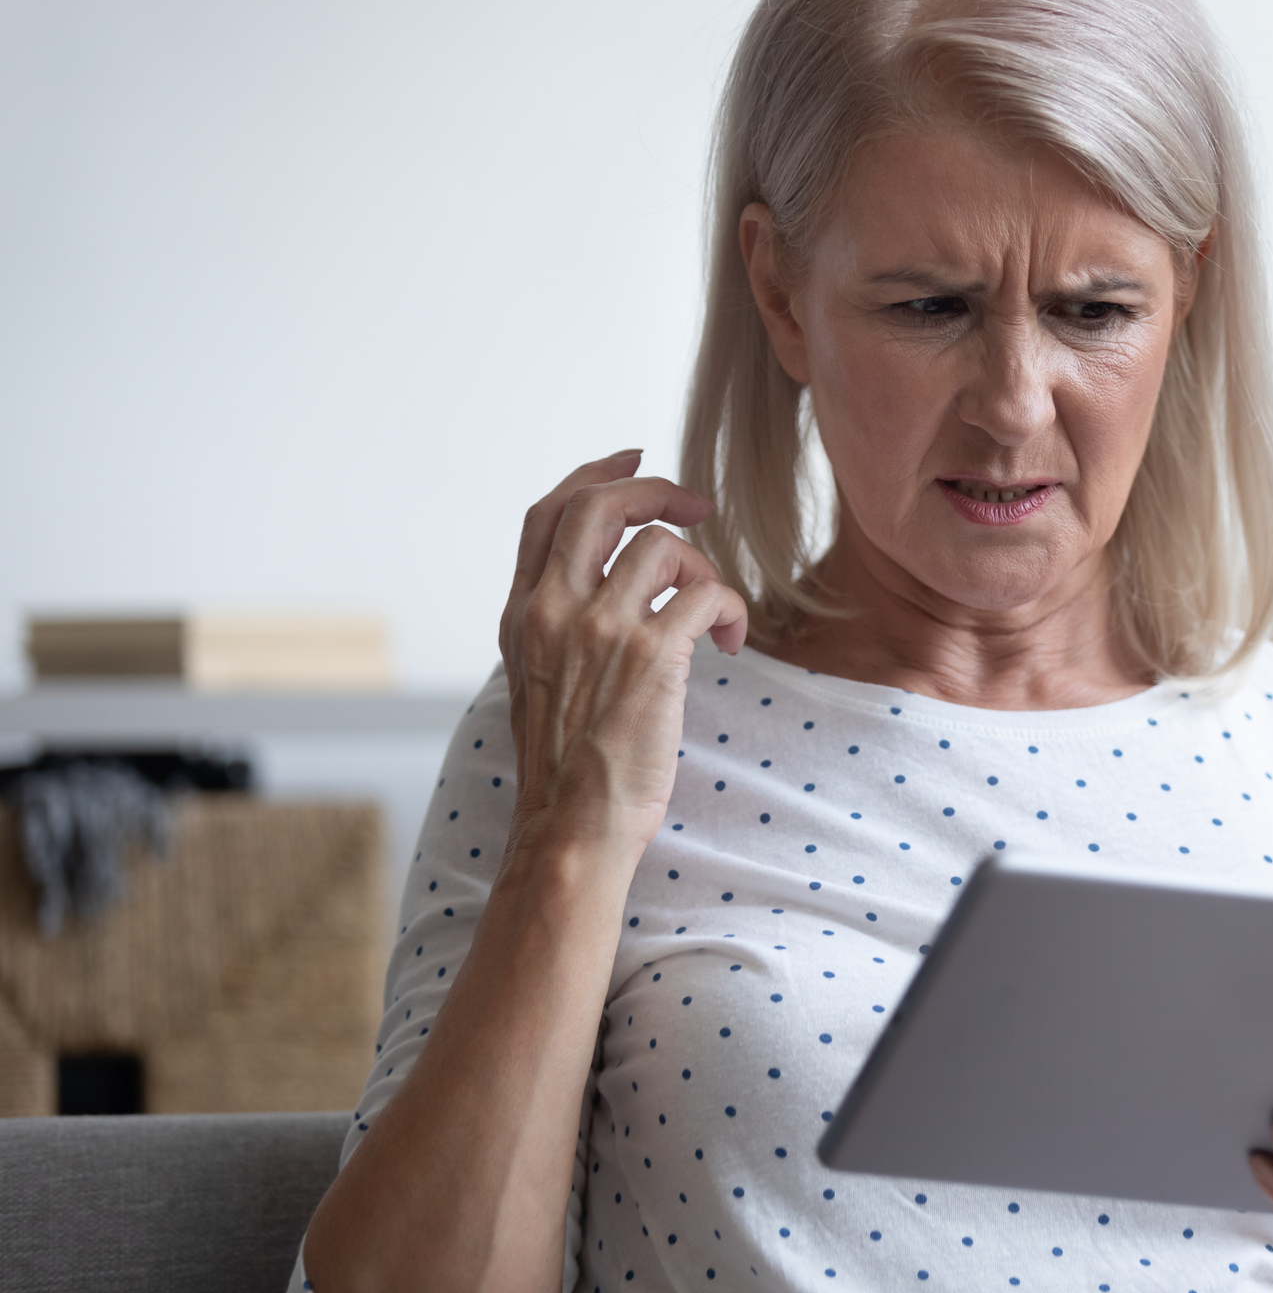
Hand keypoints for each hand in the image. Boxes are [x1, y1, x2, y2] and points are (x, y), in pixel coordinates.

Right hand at [498, 449, 748, 861]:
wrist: (570, 830)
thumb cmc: (565, 773)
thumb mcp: (538, 685)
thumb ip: (558, 632)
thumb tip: (602, 593)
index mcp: (521, 615)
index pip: (548, 516)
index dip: (594, 476)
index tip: (633, 462)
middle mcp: (553, 612)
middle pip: (599, 508)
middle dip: (654, 492)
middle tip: (697, 504)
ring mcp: (599, 631)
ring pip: (663, 548)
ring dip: (703, 570)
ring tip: (711, 613)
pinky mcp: (650, 656)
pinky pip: (705, 593)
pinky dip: (729, 607)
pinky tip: (730, 639)